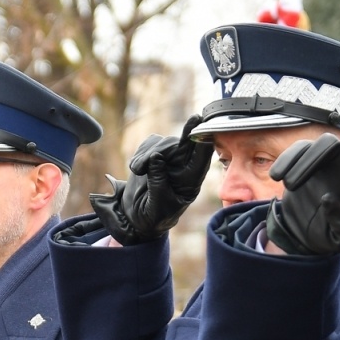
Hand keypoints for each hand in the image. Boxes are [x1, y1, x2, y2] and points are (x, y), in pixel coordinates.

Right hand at [89, 116, 212, 245]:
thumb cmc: (154, 217)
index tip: (198, 121)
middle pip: (180, 144)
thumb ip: (158, 182)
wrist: (137, 219)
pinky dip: (140, 154)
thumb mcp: (158, 204)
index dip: (202, 137)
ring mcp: (169, 159)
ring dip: (146, 154)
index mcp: (192, 181)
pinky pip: (150, 143)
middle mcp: (183, 167)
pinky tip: (137, 168)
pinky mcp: (154, 155)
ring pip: (163, 142)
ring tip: (138, 171)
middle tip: (142, 166)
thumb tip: (156, 157)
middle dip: (163, 149)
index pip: (201, 156)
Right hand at [266, 101, 339, 255]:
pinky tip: (278, 178)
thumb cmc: (329, 235)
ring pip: (323, 145)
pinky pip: (297, 151)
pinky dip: (288, 161)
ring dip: (308, 160)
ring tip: (290, 185)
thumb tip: (330, 200)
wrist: (303, 233)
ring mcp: (325, 162)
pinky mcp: (304, 161)